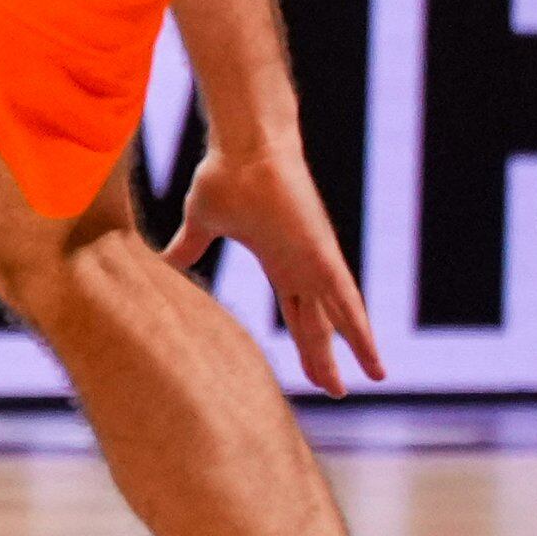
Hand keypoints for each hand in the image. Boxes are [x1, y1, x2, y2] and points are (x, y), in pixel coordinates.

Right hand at [167, 143, 383, 396]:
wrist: (244, 147)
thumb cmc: (225, 175)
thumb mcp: (201, 223)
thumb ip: (188, 246)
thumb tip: (161, 260)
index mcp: (278, 262)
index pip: (297, 311)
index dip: (306, 341)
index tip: (313, 368)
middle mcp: (303, 265)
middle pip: (318, 322)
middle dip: (325, 356)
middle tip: (337, 388)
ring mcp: (316, 260)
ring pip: (341, 315)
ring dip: (357, 348)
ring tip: (375, 376)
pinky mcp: (322, 254)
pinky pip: (346, 300)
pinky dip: (359, 328)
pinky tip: (371, 351)